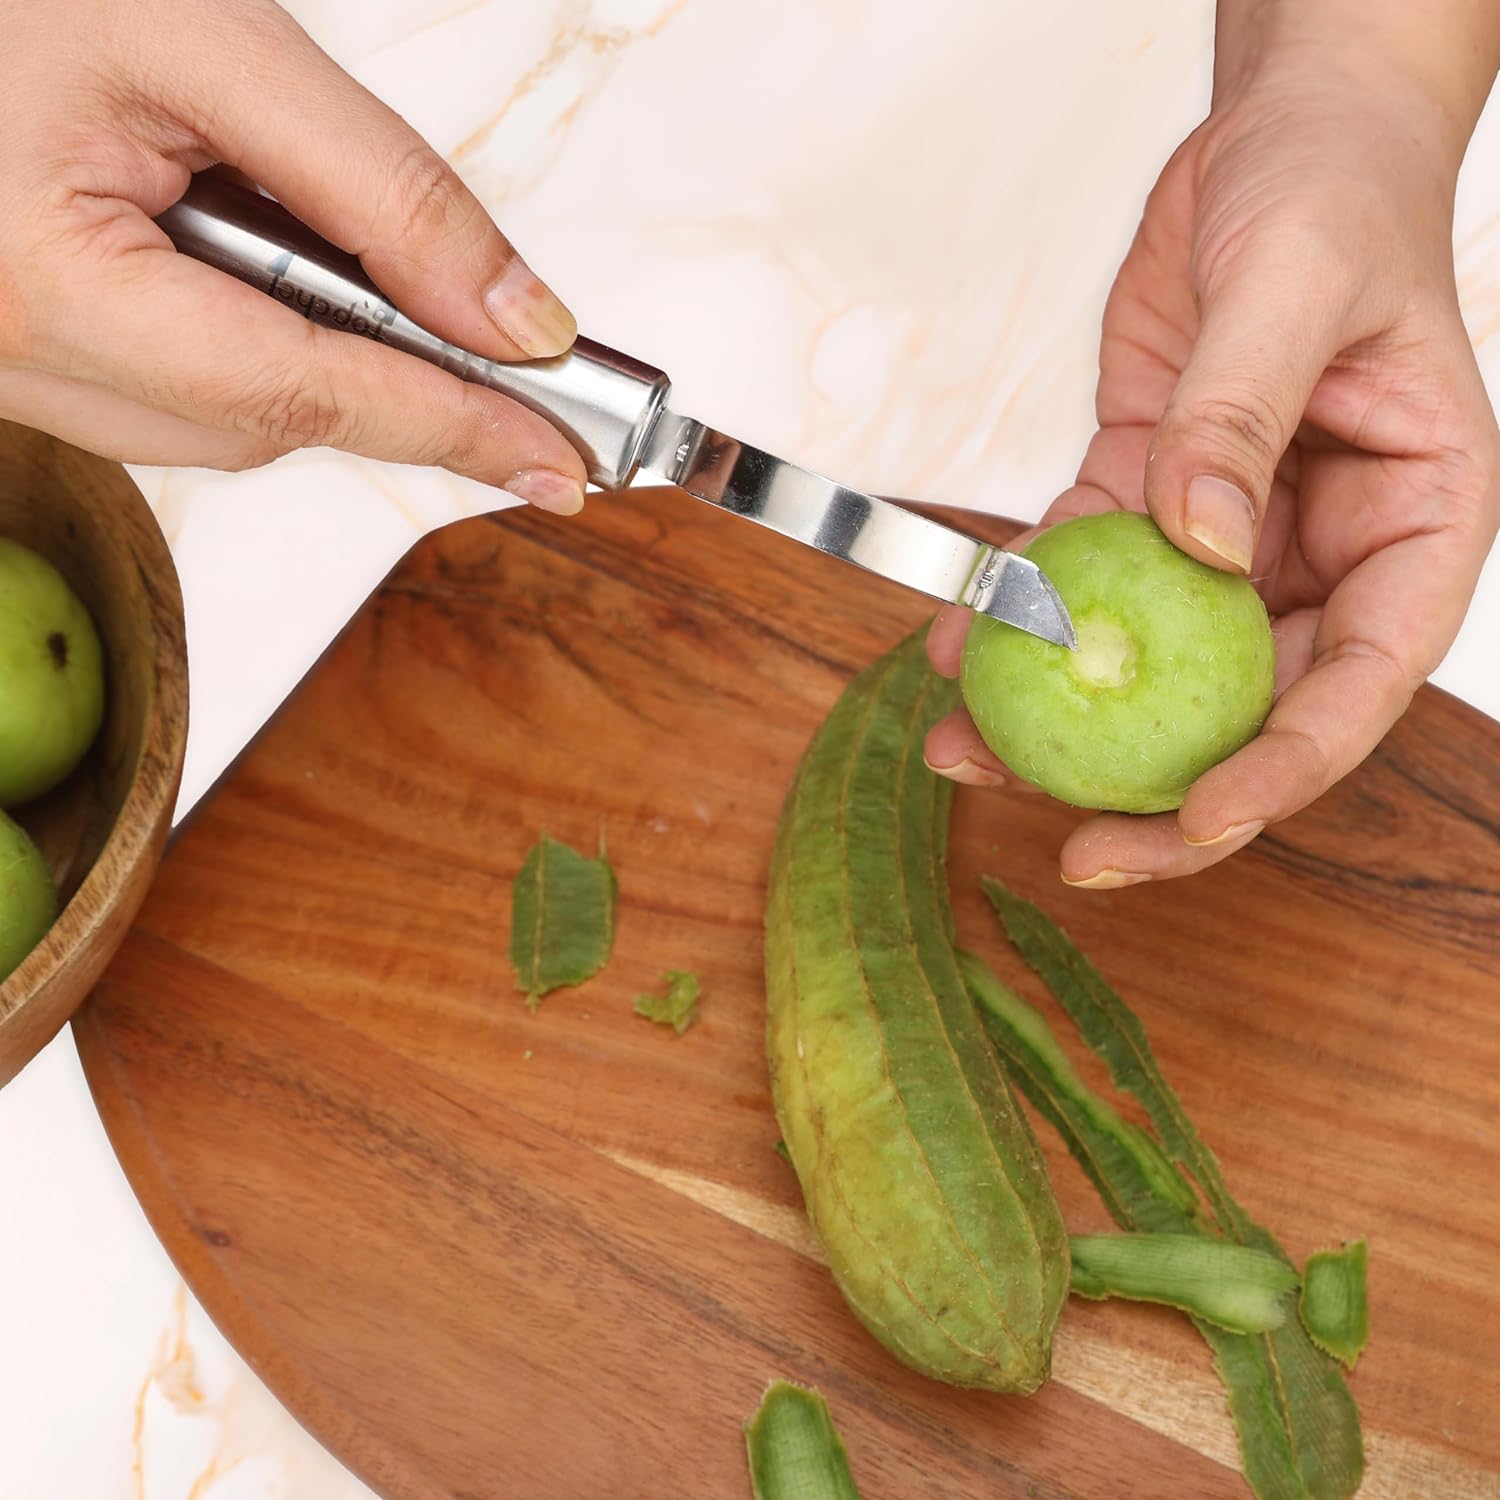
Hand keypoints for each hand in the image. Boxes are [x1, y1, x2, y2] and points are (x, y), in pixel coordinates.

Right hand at [0, 0, 586, 512]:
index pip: (303, 394)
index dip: (450, 428)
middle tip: (481, 335)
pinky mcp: (25, 359)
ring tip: (263, 210)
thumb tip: (513, 321)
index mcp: (44, 286)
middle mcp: (13, 361)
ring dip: (303, 345)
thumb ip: (378, 189)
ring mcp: (11, 373)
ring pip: (228, 418)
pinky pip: (172, 389)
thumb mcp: (203, 40)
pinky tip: (220, 243)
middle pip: (274, 421)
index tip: (555, 460)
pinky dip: (241, 335)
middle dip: (384, 376)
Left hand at [926, 39, 1499, 885]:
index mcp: (1415, 528)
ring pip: (1150, 666)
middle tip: (1075, 848)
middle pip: (1248, 711)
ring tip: (966, 754)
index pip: (1362, 683)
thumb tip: (1195, 542)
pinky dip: (1017, 616)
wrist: (1281, 138)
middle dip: (1158, 794)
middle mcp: (1326, 554)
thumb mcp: (1299, 287)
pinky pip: (1078, 579)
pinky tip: (953, 644)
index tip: (1198, 818)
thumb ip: (1244, 414)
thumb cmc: (1336, 193)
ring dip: (1060, 721)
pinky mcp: (1150, 503)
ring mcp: (1231, 540)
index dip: (1284, 770)